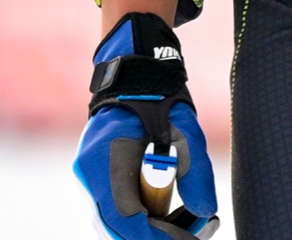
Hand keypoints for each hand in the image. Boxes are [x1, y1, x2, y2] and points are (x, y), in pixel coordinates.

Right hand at [73, 12, 220, 238]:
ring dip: (145, 231)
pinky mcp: (94, 175)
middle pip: (115, 227)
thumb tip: (205, 212)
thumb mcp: (185, 130)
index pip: (125, 217)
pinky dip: (138, 219)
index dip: (155, 237)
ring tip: (185, 225)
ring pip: (112, 221)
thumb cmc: (158, 96)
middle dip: (152, 238)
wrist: (133, 69)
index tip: (187, 238)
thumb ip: (196, 172)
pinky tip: (167, 214)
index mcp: (105, 159)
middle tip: (190, 235)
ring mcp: (87, 175)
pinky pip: (112, 208)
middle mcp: (87, 172)